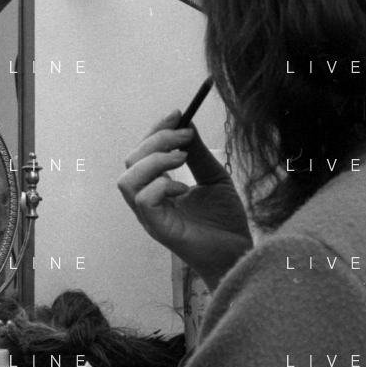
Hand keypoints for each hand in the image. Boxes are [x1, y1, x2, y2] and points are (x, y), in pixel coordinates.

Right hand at [117, 112, 252, 291]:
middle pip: (131, 161)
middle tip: (184, 139)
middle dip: (156, 141)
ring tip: (181, 160)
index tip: (177, 114)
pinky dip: (162, 186)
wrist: (238, 252)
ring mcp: (150, 216)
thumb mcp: (213, 177)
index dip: (155, 131)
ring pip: (127, 180)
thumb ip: (198, 153)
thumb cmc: (224, 221)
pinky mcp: (158, 229)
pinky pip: (143, 200)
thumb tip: (186, 124)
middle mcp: (147, 201)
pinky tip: (184, 188)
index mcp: (157, 188)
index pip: (142, 153)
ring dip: (154, 162)